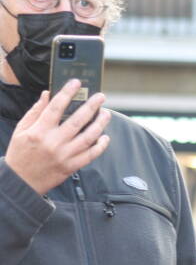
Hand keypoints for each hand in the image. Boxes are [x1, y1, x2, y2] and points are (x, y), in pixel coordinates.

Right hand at [5, 79, 110, 194]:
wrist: (21, 181)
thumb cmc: (20, 153)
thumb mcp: (21, 130)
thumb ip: (35, 112)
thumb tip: (48, 94)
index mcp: (39, 131)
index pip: (56, 107)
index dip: (68, 93)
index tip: (77, 83)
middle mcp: (54, 142)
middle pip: (77, 120)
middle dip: (91, 106)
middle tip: (101, 97)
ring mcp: (64, 155)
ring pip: (88, 137)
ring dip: (100, 124)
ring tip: (106, 114)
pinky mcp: (72, 167)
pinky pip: (91, 155)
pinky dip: (100, 146)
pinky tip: (105, 137)